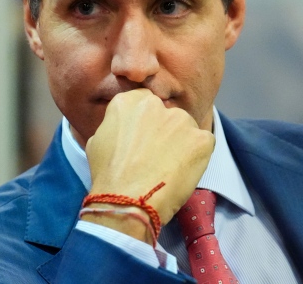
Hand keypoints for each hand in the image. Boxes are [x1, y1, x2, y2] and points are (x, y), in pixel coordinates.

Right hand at [81, 88, 214, 241]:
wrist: (126, 201)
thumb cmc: (108, 176)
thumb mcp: (97, 140)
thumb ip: (116, 125)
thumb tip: (123, 128)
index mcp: (128, 102)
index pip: (145, 103)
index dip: (147, 123)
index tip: (145, 139)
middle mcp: (155, 104)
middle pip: (168, 114)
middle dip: (165, 131)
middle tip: (157, 156)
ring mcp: (180, 120)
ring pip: (187, 128)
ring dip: (182, 143)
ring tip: (169, 168)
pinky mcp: (200, 138)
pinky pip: (204, 143)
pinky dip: (197, 157)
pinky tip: (182, 172)